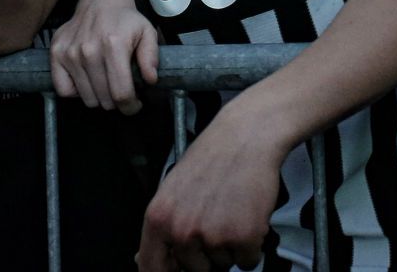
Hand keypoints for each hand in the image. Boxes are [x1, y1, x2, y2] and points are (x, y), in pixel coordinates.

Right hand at [50, 0, 158, 113]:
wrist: (99, 1)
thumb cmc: (125, 21)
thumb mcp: (147, 33)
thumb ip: (151, 56)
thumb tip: (150, 79)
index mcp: (114, 45)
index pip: (121, 93)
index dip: (130, 106)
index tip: (134, 105)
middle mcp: (89, 50)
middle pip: (104, 99)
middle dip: (117, 102)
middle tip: (121, 91)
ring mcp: (70, 52)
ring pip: (86, 98)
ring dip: (98, 97)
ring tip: (106, 83)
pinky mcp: (56, 54)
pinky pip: (63, 90)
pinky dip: (76, 92)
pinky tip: (87, 81)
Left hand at [137, 99, 287, 270]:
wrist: (246, 137)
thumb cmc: (212, 157)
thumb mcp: (171, 189)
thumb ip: (162, 226)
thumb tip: (144, 259)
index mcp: (159, 219)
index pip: (151, 268)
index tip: (177, 271)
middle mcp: (182, 231)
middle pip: (195, 270)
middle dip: (207, 255)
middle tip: (216, 222)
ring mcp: (212, 236)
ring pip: (223, 264)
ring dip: (230, 247)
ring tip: (231, 212)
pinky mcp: (242, 238)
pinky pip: (248, 261)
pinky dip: (252, 245)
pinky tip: (247, 217)